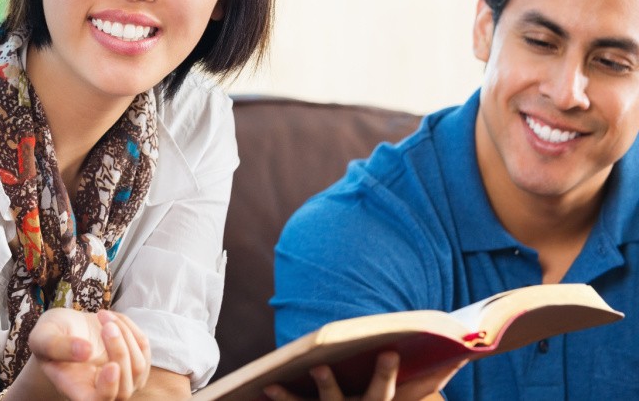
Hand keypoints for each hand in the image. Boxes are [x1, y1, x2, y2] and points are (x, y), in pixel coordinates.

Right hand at [24, 308, 151, 399]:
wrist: (65, 328)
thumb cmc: (50, 335)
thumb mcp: (42, 337)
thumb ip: (57, 346)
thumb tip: (86, 352)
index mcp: (76, 389)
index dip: (108, 389)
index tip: (111, 366)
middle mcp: (101, 390)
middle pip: (123, 386)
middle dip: (118, 350)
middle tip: (104, 321)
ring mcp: (121, 379)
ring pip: (138, 367)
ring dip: (125, 335)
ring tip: (102, 315)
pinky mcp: (133, 362)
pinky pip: (143, 348)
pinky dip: (130, 328)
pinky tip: (112, 318)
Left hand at [262, 353, 465, 400]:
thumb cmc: (401, 397)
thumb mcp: (422, 388)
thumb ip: (443, 368)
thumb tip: (475, 341)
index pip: (386, 391)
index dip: (386, 372)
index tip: (391, 351)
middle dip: (330, 386)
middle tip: (319, 368)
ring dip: (292, 398)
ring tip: (274, 386)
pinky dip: (281, 400)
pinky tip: (263, 387)